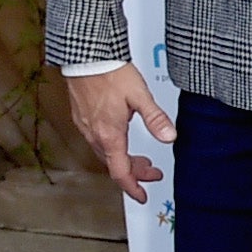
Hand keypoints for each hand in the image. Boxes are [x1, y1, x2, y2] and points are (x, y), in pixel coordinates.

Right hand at [67, 64, 173, 202]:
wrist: (85, 55)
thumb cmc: (109, 72)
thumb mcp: (139, 96)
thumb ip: (156, 118)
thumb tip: (169, 137)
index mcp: (109, 135)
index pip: (120, 172)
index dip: (133, 187)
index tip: (143, 195)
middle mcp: (94, 133)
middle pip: (114, 165)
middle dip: (134, 172)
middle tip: (152, 172)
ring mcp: (86, 125)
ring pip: (105, 153)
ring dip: (124, 159)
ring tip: (141, 158)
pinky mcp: (82, 116)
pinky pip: (98, 141)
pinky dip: (113, 147)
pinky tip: (123, 136)